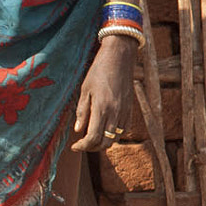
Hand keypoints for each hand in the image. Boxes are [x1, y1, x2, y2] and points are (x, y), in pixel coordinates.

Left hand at [70, 35, 137, 151]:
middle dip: (92, 148)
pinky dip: (113, 135)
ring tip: (92, 138)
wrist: (120, 58)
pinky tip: (104, 130)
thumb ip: (82, 112)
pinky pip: (123, 130)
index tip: (74, 147)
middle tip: (82, 144)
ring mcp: (125, 112)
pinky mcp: (130, 109)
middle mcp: (115, 113)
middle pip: (105, 142)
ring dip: (103, 142)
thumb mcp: (85, 90)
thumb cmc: (99, 71)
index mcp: (102, 108)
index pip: (93, 137)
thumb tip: (78, 130)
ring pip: (115, 138)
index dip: (83, 146)